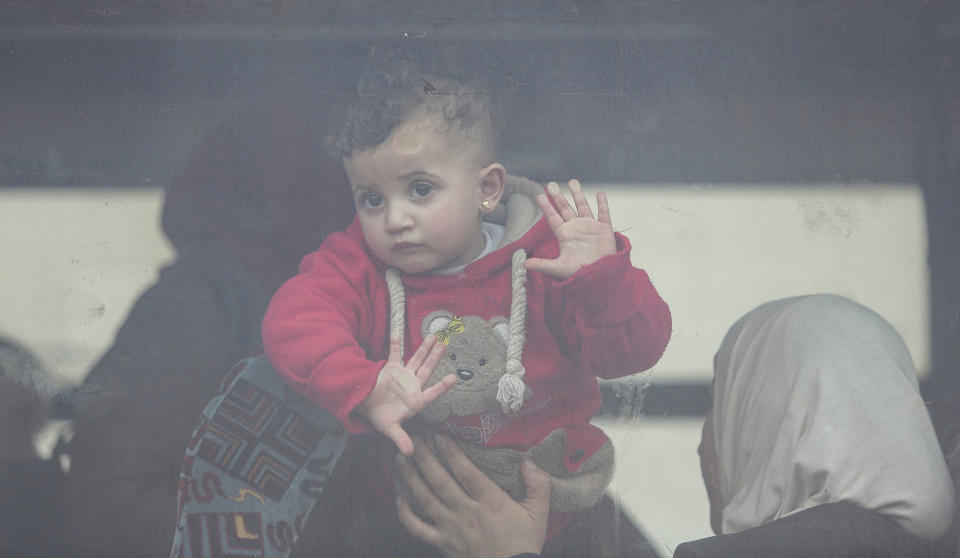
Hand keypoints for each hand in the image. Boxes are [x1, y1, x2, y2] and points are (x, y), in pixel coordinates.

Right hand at [358, 335, 455, 454]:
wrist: (364, 407)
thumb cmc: (380, 417)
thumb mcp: (390, 428)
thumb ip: (401, 438)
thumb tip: (409, 452)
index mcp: (416, 400)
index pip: (432, 393)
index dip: (443, 386)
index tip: (454, 377)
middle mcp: (412, 385)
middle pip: (427, 369)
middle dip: (436, 357)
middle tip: (445, 344)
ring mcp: (403, 375)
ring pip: (416, 359)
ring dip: (424, 348)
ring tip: (434, 336)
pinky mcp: (391, 368)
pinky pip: (395, 353)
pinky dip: (396, 342)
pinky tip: (399, 329)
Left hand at [396, 434, 550, 557]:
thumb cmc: (524, 542)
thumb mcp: (539, 513)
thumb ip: (538, 485)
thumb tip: (529, 462)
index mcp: (491, 502)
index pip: (466, 472)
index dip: (450, 451)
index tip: (438, 434)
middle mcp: (467, 513)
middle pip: (440, 481)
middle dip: (424, 457)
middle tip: (414, 438)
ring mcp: (452, 529)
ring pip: (425, 499)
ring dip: (410, 477)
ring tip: (400, 458)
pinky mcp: (442, 543)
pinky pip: (417, 528)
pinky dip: (405, 513)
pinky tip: (398, 497)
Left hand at [525, 179, 615, 280]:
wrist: (600, 277)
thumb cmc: (579, 273)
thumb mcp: (559, 268)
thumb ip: (542, 264)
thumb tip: (524, 264)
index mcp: (565, 235)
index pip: (553, 217)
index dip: (546, 206)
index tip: (539, 195)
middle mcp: (576, 228)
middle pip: (565, 208)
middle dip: (558, 196)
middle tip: (551, 184)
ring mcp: (590, 227)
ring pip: (583, 206)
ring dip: (578, 194)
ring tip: (572, 181)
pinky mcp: (604, 229)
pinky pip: (604, 213)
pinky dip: (603, 203)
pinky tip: (600, 193)